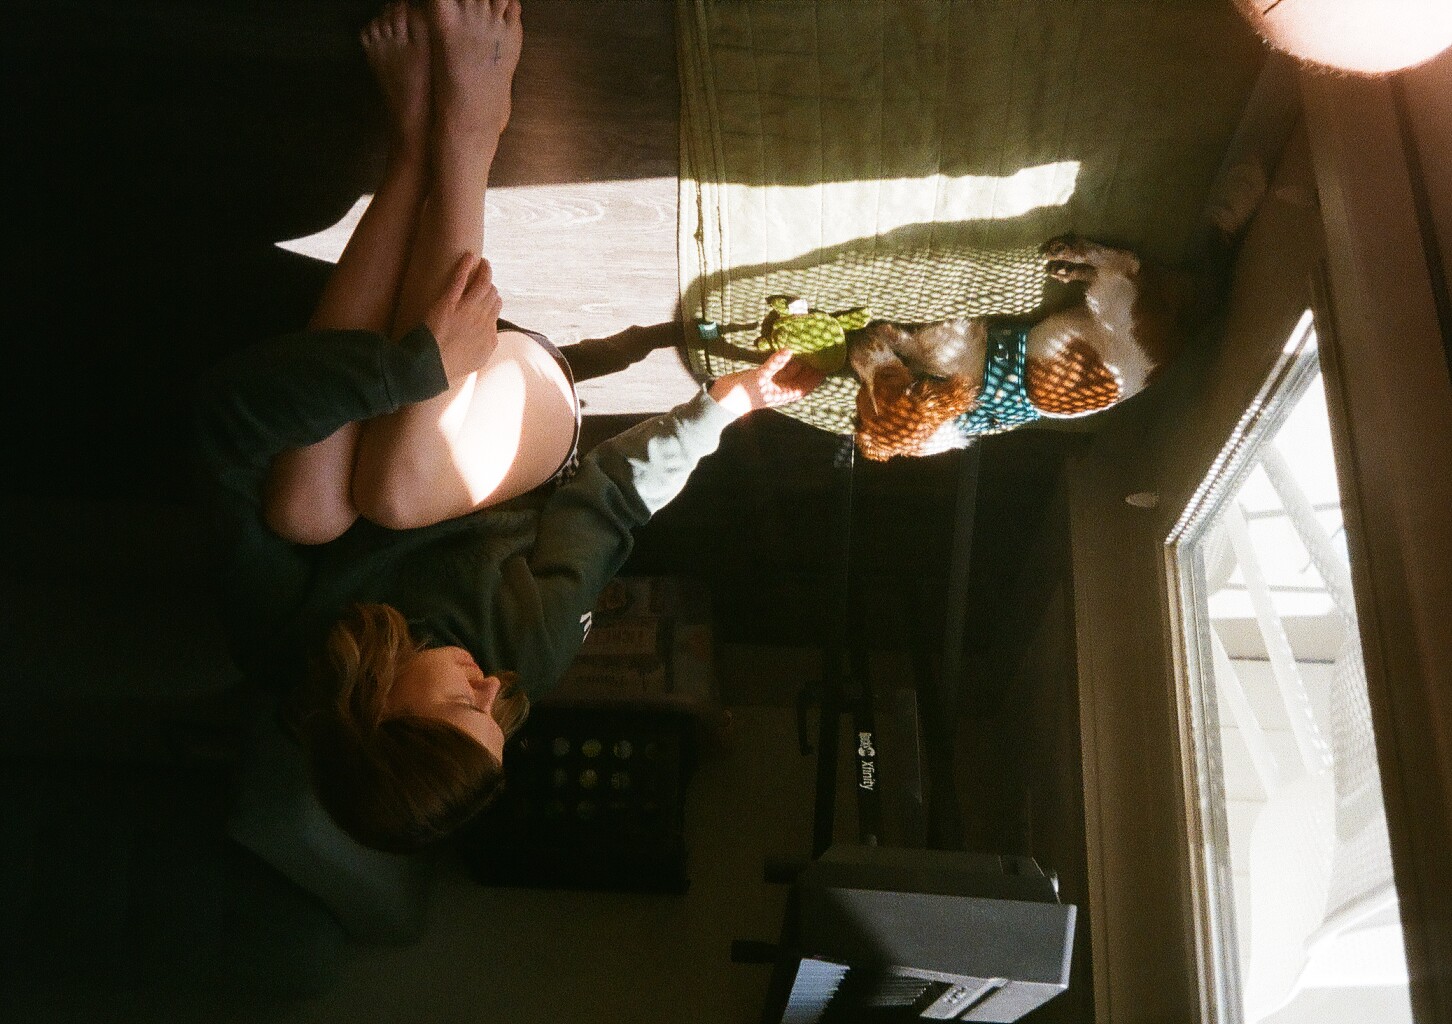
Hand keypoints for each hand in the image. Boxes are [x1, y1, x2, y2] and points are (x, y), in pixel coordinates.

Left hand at [424, 254, 502, 380]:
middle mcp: (482, 319)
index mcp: (489, 334)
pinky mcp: (449, 302)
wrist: (431, 366)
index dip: (493, 299)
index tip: (487, 295)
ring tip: (482, 263)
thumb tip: (491, 335)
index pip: (496, 308)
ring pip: (483, 284)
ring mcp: (467, 309)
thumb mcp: (478, 360)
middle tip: (484, 275)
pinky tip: (469, 256)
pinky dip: (466, 265)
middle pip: (492, 294)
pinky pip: (461, 279)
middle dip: (489, 284)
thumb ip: (487, 345)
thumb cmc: (450, 366)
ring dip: (484, 270)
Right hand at [707, 349, 827, 418]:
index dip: (817, 377)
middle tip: (820, 351)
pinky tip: (788, 347)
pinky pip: (777, 365)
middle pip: (800, 377)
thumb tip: (790, 350)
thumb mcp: (760, 378)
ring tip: (808, 347)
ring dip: (797, 361)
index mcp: (783, 394)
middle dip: (810, 367)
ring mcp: (772, 381)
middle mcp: (780, 388)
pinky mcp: (763, 375)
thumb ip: (775, 364)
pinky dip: (782, 358)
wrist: (722, 399)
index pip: (805, 386)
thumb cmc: (743, 394)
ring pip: (789, 370)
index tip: (827, 365)